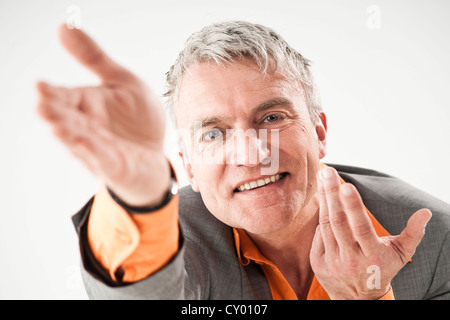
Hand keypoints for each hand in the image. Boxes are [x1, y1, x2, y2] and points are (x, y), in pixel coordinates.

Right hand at [36, 25, 169, 206]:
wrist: (156, 153)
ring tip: (56, 125)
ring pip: (79, 141)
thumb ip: (94, 59)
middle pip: (67, 119)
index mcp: (87, 104)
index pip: (65, 96)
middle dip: (54, 114)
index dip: (52, 92)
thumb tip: (62, 26)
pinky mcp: (115, 167)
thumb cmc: (137, 118)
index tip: (40, 85)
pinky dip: (96, 152)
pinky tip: (86, 143)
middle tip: (41, 105)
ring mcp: (99, 149)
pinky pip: (104, 160)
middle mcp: (87, 127)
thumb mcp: (122, 81)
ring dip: (68, 134)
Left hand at [310, 167, 431, 299]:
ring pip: (326, 225)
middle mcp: (350, 260)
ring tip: (323, 178)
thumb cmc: (381, 268)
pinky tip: (321, 199)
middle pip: (338, 222)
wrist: (358, 299)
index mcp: (372, 256)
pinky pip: (318, 235)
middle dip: (331, 195)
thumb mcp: (400, 254)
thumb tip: (425, 212)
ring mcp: (332, 262)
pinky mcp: (318, 263)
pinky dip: (321, 216)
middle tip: (327, 172)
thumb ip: (412, 233)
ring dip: (323, 199)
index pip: (360, 228)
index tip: (345, 185)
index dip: (353, 206)